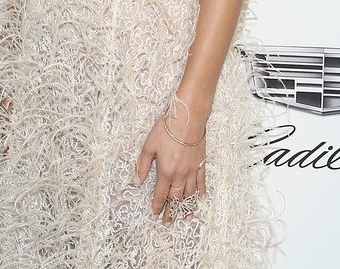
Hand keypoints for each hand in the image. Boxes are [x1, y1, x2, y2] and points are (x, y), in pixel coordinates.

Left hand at [133, 106, 207, 225]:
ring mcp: (192, 169)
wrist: (188, 118)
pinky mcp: (201, 163)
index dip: (157, 205)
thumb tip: (137, 181)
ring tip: (185, 218)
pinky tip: (200, 199)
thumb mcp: (149, 146)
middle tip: (168, 223)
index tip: (155, 214)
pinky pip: (202, 181)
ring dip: (186, 207)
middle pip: (175, 198)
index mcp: (166, 171)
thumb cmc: (167, 129)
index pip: (160, 194)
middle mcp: (180, 174)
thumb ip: (143, 165)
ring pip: (189, 193)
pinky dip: (201, 192)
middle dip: (171, 211)